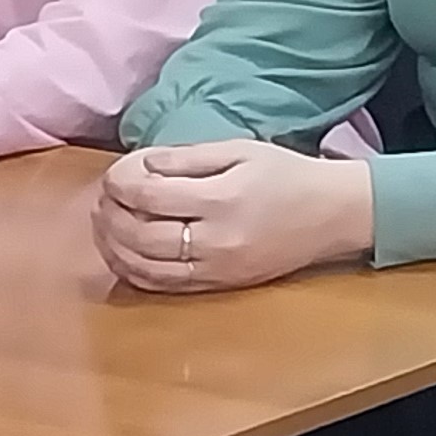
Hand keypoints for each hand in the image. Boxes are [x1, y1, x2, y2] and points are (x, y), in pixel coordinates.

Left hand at [93, 143, 373, 293]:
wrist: (333, 214)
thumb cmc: (288, 174)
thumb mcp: (242, 150)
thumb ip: (188, 158)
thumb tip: (141, 166)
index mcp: (222, 198)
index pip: (149, 194)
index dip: (120, 183)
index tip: (112, 174)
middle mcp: (215, 238)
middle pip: (139, 233)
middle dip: (110, 215)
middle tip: (102, 199)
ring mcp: (216, 268)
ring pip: (144, 265)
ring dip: (113, 246)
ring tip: (105, 225)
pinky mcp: (219, 285)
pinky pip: (163, 285)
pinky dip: (133, 271)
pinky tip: (123, 254)